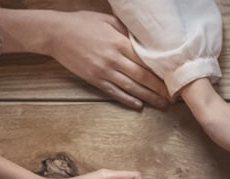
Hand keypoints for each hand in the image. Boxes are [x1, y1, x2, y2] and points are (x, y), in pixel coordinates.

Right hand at [0, 9, 170, 109]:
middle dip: (159, 89)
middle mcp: (113, 59)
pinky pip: (114, 92)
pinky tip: (138, 106)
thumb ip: (127, 32)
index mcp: (119, 42)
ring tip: (162, 105)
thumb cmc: (83, 23)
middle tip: (173, 98)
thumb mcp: (108, 20)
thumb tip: (145, 41)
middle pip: (142, 77)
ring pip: (131, 88)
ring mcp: (103, 71)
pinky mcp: (94, 79)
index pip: (146, 61)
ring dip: (148, 98)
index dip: (161, 73)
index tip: (174, 79)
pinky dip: (127, 100)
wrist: (55, 33)